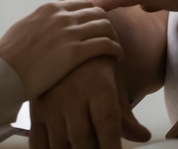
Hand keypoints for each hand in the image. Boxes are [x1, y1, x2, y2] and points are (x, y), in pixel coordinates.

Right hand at [0, 0, 122, 98]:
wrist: (2, 73)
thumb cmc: (10, 54)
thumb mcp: (26, 25)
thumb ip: (45, 15)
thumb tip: (60, 5)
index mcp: (50, 8)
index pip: (83, 2)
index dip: (94, 12)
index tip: (98, 24)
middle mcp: (62, 16)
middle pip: (97, 11)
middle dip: (107, 22)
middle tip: (111, 36)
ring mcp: (69, 33)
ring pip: (105, 26)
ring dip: (114, 35)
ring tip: (116, 46)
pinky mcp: (75, 52)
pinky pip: (105, 45)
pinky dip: (115, 48)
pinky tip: (118, 56)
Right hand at [29, 57, 149, 148]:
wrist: (64, 40)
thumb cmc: (93, 63)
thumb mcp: (113, 82)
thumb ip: (125, 114)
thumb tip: (141, 136)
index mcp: (98, 87)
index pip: (107, 124)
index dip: (111, 147)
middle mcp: (73, 96)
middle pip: (83, 140)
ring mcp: (51, 104)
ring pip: (60, 144)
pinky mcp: (36, 110)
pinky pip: (38, 141)